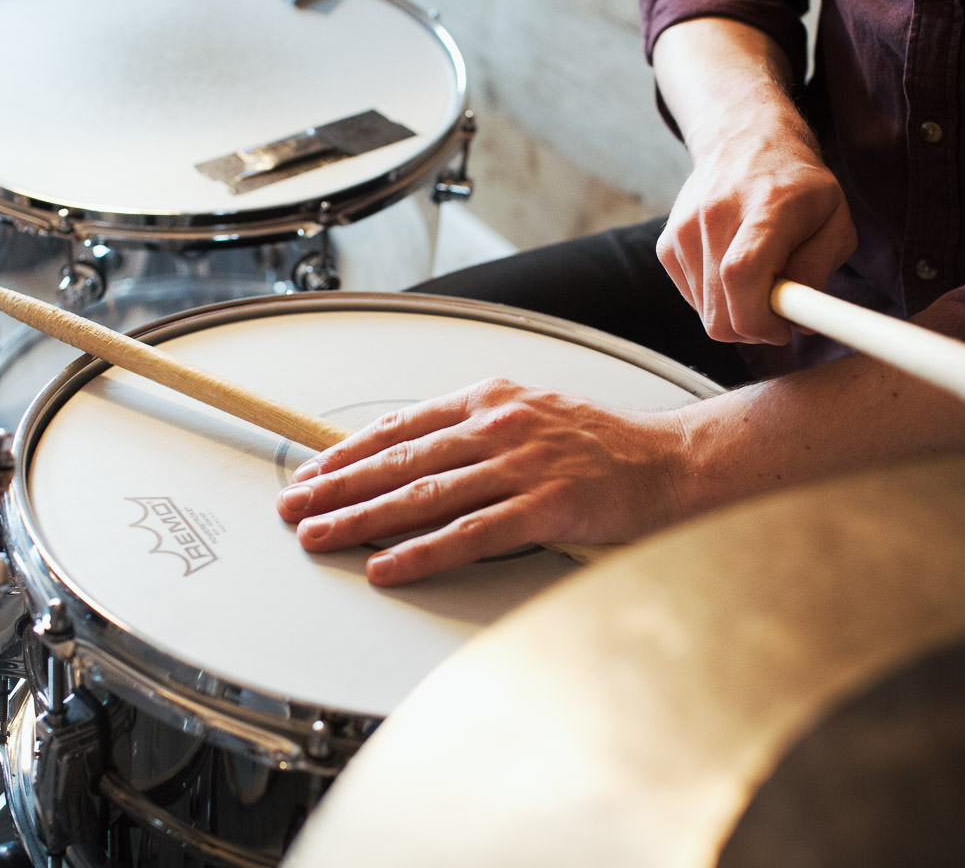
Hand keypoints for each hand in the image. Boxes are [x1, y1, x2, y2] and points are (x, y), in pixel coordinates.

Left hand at [276, 378, 692, 585]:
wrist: (671, 461)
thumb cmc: (602, 445)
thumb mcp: (530, 414)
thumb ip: (474, 431)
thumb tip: (411, 456)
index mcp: (491, 398)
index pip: (402, 426)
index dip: (348, 451)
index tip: (311, 471)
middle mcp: (498, 426)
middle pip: (400, 461)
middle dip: (337, 486)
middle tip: (293, 507)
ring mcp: (521, 466)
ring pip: (423, 496)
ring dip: (361, 519)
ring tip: (319, 537)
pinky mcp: (545, 508)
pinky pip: (468, 535)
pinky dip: (420, 552)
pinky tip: (384, 566)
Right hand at [650, 17, 857, 344]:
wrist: (742, 140)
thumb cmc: (796, 183)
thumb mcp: (835, 218)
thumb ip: (820, 268)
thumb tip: (800, 318)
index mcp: (764, 207)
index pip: (741, 275)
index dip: (759, 320)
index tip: (782, 329)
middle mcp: (715, 216)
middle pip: (719, 309)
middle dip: (752, 328)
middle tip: (777, 313)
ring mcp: (684, 231)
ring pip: (706, 312)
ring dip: (736, 311)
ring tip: (759, 278)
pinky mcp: (667, 246)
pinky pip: (694, 299)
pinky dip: (717, 299)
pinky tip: (733, 268)